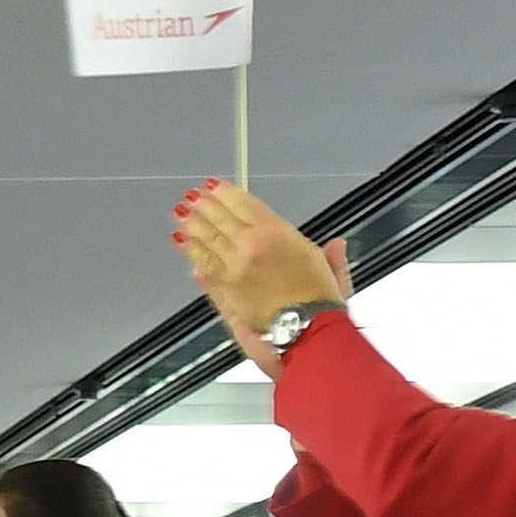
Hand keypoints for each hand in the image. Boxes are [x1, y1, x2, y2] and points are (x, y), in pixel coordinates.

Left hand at [170, 179, 347, 361]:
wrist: (308, 330)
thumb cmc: (321, 304)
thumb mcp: (331, 272)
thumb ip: (328, 256)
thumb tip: (335, 245)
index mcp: (278, 233)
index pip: (245, 205)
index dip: (226, 193)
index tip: (213, 187)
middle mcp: (253, 245)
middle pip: (221, 218)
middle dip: (204, 206)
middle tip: (190, 197)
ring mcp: (236, 266)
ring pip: (208, 238)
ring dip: (193, 223)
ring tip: (181, 214)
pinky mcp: (225, 287)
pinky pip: (203, 262)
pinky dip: (190, 249)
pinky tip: (181, 241)